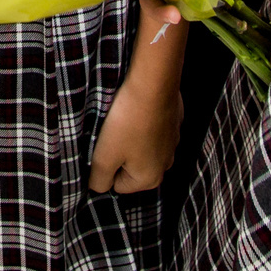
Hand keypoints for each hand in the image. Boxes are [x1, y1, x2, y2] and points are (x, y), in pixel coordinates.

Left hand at [87, 64, 181, 194]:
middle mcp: (165, 166)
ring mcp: (172, 144)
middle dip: (118, 153)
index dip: (105, 166)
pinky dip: (142, 123)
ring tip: (122, 120)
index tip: (104, 146)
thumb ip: (98, 180)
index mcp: (149, 179)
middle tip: (112, 134)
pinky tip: (136, 111)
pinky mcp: (173, 124)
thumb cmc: (126, 122)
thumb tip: (96, 187)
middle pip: (130, 167)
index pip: (116, 185)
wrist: (153, 84)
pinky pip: (150, 130)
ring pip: (140, 147)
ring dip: (129, 138)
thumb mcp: (103, 157)